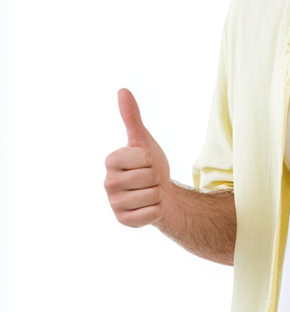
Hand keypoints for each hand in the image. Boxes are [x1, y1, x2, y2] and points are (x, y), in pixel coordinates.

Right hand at [104, 89, 170, 226]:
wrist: (159, 196)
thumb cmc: (150, 167)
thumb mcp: (143, 141)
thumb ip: (132, 118)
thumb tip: (123, 91)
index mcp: (111, 161)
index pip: (143, 158)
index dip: (151, 160)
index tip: (145, 163)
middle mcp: (108, 183)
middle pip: (149, 178)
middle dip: (155, 179)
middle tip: (149, 181)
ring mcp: (114, 203)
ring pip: (151, 196)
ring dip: (157, 195)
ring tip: (148, 193)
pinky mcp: (123, 220)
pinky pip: (151, 214)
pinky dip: (156, 210)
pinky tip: (148, 208)